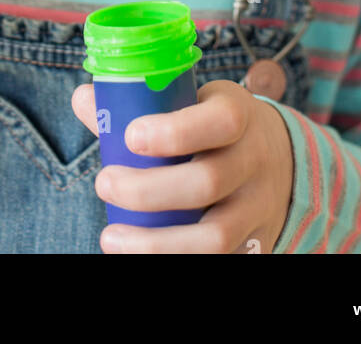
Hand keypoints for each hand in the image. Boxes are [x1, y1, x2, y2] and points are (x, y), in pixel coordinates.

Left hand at [71, 78, 294, 253]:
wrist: (277, 158)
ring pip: (216, 237)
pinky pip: (221, 260)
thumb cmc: (213, 125)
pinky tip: (139, 257)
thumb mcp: (190, 102)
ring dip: (156, 244)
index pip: (220, 121)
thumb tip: (83, 100)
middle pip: (207, 183)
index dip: (175, 132)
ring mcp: (257, 207)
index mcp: (238, 114)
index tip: (130, 137)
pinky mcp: (255, 243)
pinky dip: (176, 260)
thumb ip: (139, 103)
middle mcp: (254, 161)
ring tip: (110, 238)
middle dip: (148, 190)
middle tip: (103, 183)